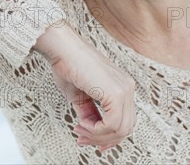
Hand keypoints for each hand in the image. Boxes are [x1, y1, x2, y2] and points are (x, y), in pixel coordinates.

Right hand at [34, 22, 136, 151]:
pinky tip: (83, 123)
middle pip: (125, 128)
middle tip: (83, 139)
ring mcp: (124, 89)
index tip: (89, 140)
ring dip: (97, 135)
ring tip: (80, 129)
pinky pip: (112, 124)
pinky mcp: (116, 92)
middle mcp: (127, 87)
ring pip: (120, 129)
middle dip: (102, 139)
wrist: (62, 49)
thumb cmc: (68, 65)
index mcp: (122, 86)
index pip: (125, 120)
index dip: (108, 136)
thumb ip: (90, 113)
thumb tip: (92, 130)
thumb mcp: (81, 96)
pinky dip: (96, 130)